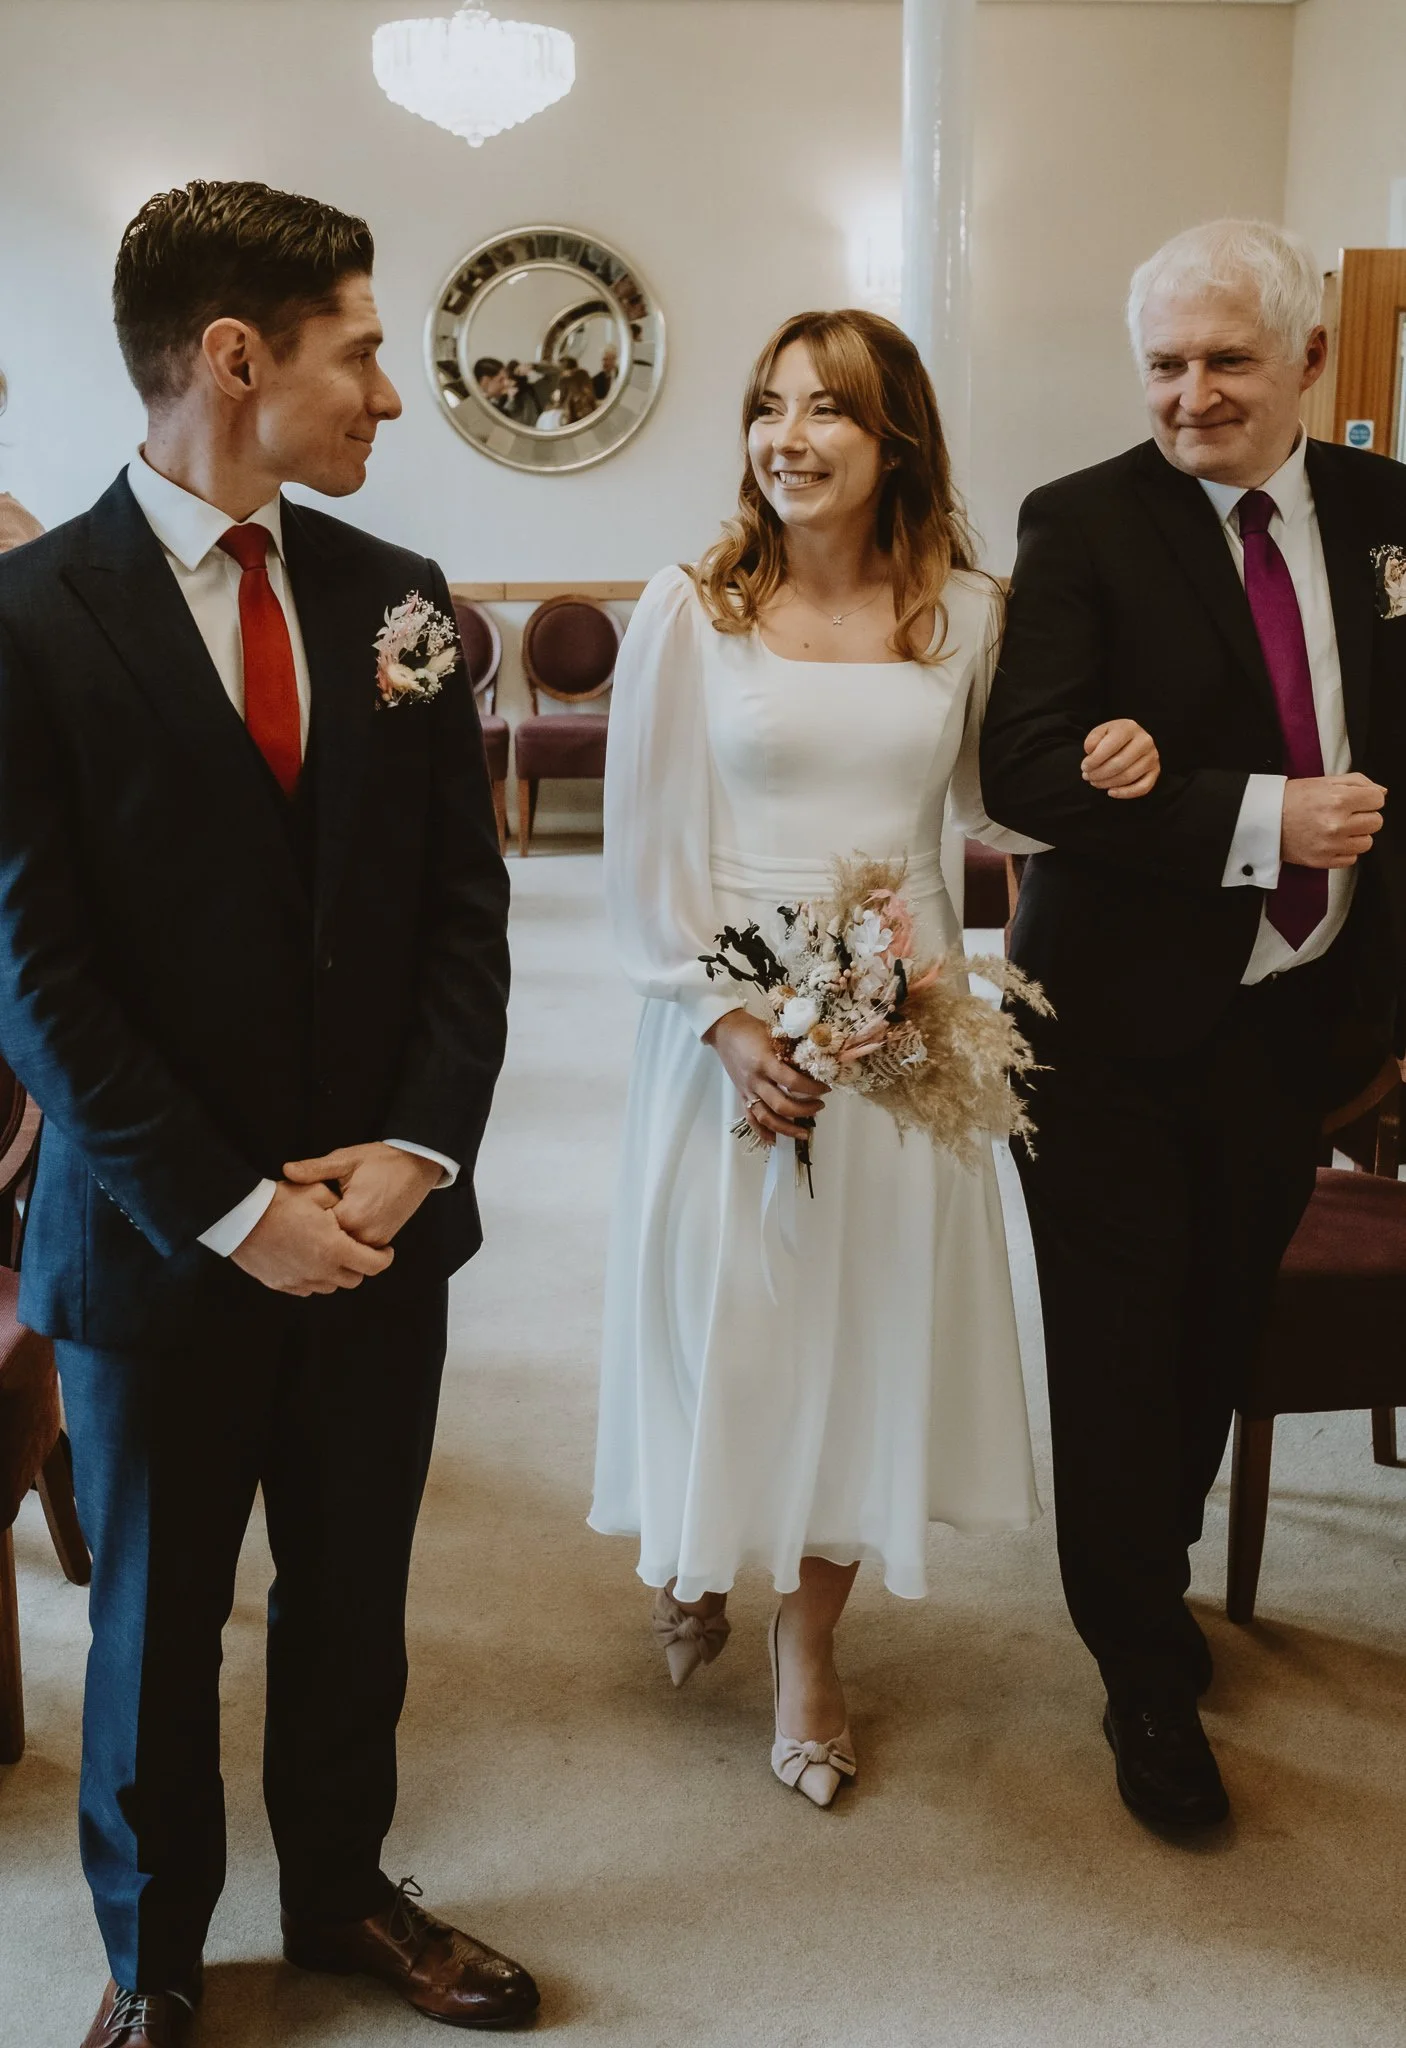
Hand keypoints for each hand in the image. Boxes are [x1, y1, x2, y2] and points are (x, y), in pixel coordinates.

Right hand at [231, 1179, 394, 1295]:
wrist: (238, 1217)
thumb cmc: (278, 1201)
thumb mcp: (315, 1192)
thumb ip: (340, 1204)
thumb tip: (348, 1212)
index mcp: (334, 1248)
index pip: (373, 1265)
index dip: (384, 1258)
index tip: (385, 1250)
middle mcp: (320, 1270)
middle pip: (354, 1279)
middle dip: (360, 1265)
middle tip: (356, 1248)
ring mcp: (299, 1280)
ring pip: (330, 1286)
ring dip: (336, 1272)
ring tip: (330, 1252)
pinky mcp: (281, 1284)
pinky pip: (307, 1288)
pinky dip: (314, 1277)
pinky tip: (308, 1258)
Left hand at [282, 1142, 442, 1247]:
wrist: (419, 1164)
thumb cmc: (383, 1160)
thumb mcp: (346, 1159)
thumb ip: (315, 1169)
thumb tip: (286, 1170)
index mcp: (352, 1215)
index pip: (316, 1228)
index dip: (302, 1219)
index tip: (296, 1207)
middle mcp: (365, 1234)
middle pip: (328, 1242)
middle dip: (315, 1230)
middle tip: (304, 1213)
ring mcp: (376, 1240)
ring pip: (342, 1247)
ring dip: (331, 1236)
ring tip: (322, 1217)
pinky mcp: (383, 1241)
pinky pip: (356, 1246)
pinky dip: (345, 1237)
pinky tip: (338, 1221)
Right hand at [702, 1009, 827, 1147]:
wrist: (725, 1030)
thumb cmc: (752, 1029)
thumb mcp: (775, 1034)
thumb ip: (791, 1051)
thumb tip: (814, 1065)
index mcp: (765, 1062)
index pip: (792, 1082)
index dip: (812, 1088)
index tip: (826, 1088)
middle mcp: (756, 1080)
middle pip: (781, 1105)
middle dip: (804, 1110)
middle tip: (819, 1107)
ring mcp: (747, 1091)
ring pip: (767, 1118)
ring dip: (787, 1129)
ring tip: (804, 1132)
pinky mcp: (742, 1096)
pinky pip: (751, 1119)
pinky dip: (763, 1132)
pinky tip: (776, 1140)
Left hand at [1082, 719, 1160, 798]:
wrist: (1130, 740)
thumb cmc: (1112, 738)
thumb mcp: (1101, 732)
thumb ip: (1093, 739)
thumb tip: (1090, 751)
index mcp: (1129, 727)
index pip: (1110, 746)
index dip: (1094, 760)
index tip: (1084, 766)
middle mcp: (1145, 741)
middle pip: (1119, 764)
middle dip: (1098, 774)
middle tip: (1088, 776)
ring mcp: (1152, 757)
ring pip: (1128, 777)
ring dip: (1107, 783)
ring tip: (1095, 782)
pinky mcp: (1155, 771)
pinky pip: (1142, 788)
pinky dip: (1125, 793)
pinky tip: (1111, 792)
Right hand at [1280, 773, 1386, 868]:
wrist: (1263, 820)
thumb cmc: (1290, 799)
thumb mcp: (1324, 781)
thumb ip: (1357, 782)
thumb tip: (1380, 792)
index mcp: (1338, 800)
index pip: (1377, 800)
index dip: (1369, 798)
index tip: (1359, 800)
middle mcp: (1336, 824)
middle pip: (1376, 822)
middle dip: (1364, 816)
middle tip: (1347, 813)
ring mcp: (1330, 845)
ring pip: (1367, 842)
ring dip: (1356, 835)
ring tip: (1339, 828)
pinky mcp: (1323, 861)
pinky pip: (1352, 858)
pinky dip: (1345, 850)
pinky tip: (1331, 840)